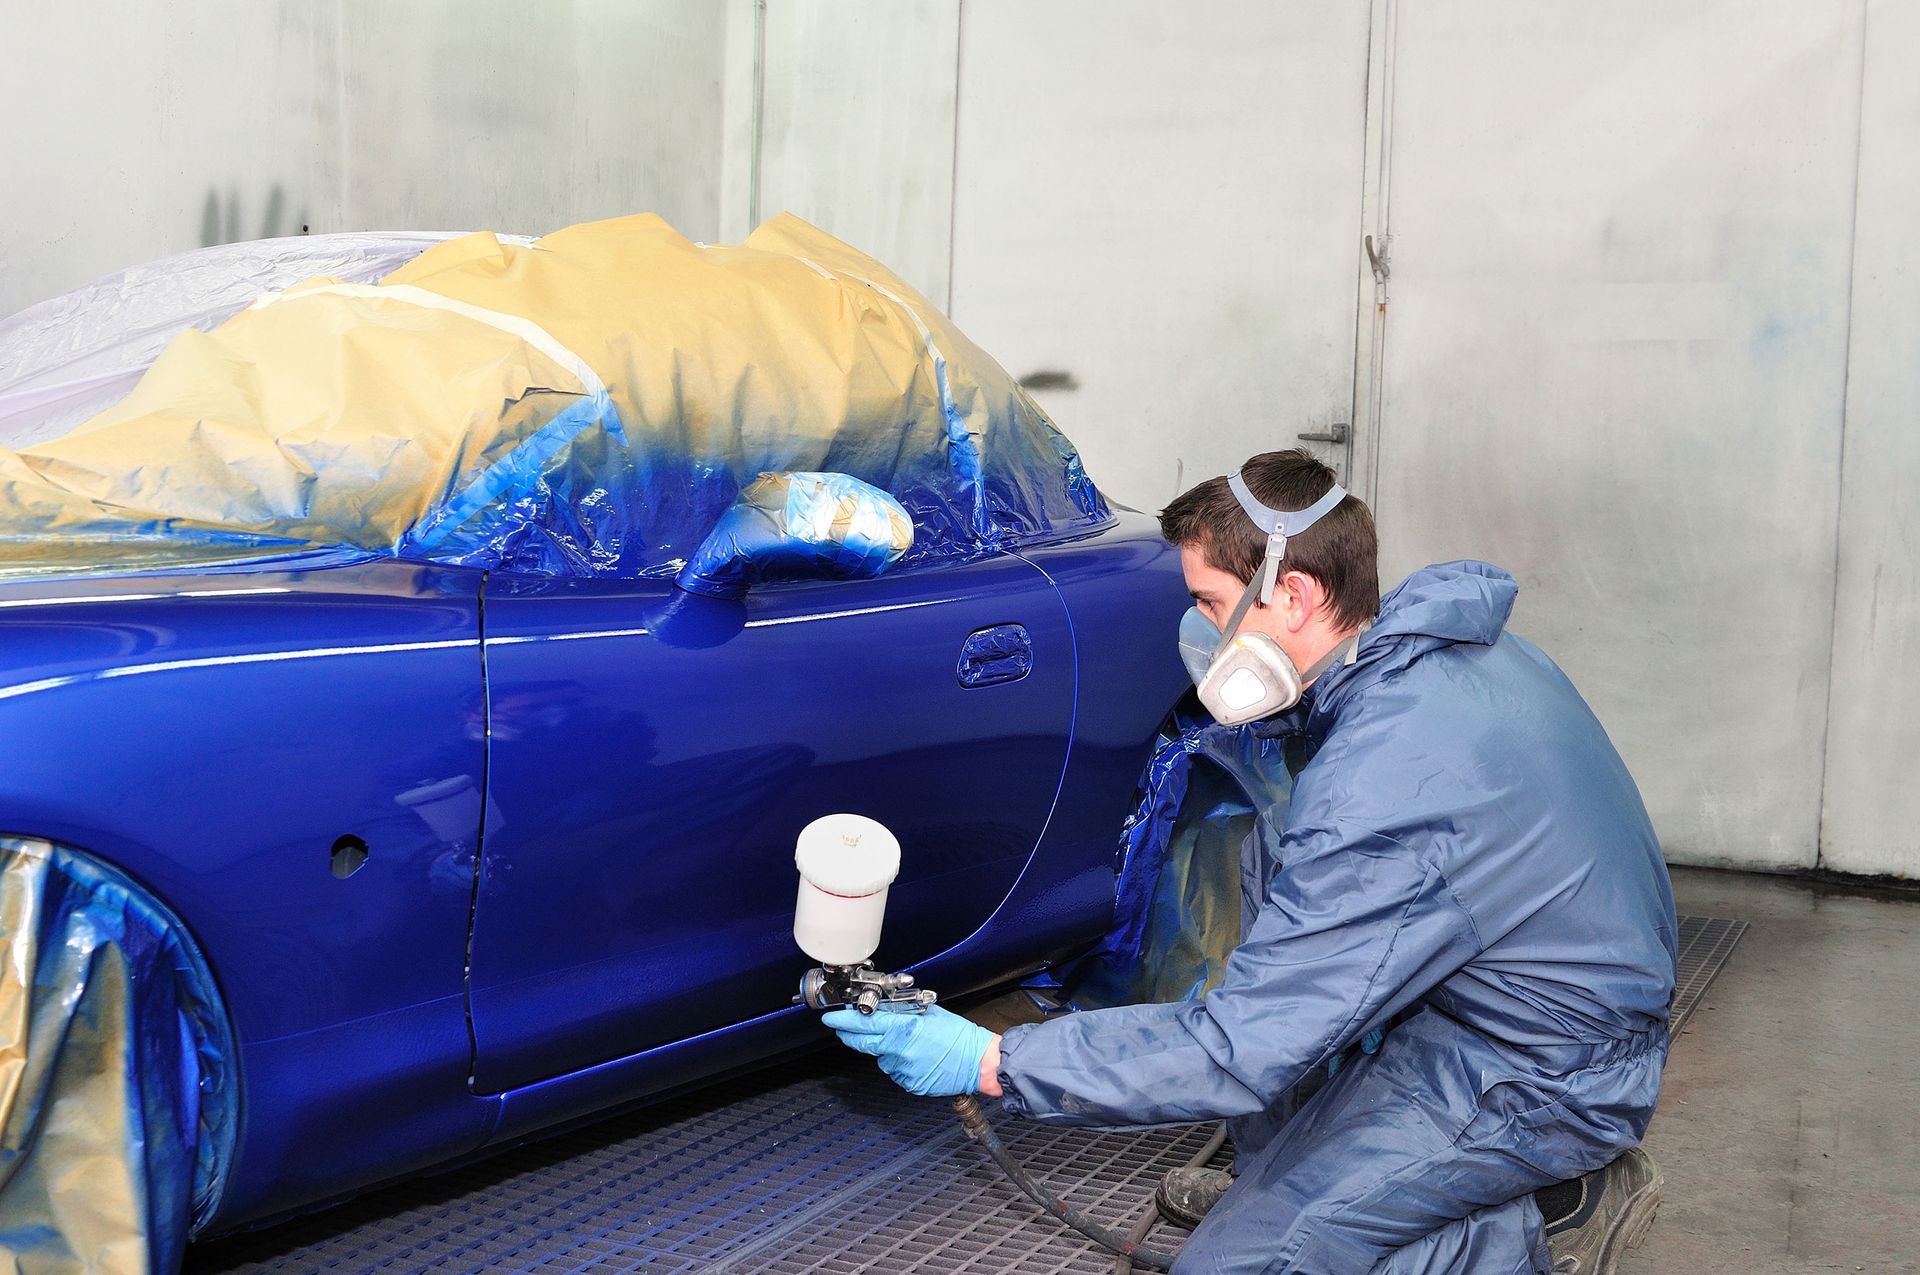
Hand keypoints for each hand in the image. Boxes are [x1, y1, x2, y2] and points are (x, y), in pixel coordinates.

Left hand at [822, 1004, 996, 1097]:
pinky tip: (918, 1058)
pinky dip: (901, 1064)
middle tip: (844, 1029)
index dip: (844, 1020)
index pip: (865, 1023)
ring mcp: (902, 1069)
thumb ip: (903, 1012)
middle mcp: (899, 1050)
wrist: (978, 1063)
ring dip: (887, 1050)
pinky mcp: (909, 1084)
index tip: (832, 1019)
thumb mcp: (929, 1013)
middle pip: (864, 1043)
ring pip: (882, 1058)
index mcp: (904, 1028)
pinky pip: (896, 1071)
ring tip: (911, 1045)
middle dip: (851, 1035)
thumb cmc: (959, 1037)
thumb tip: (883, 1007)